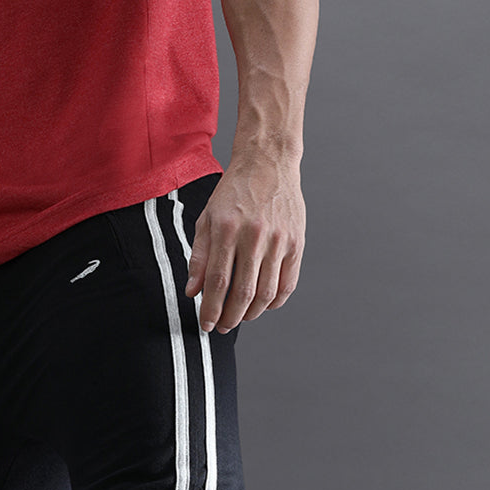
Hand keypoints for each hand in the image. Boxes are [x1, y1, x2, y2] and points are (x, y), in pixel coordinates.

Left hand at [184, 151, 305, 332]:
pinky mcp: (297, 242)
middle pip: (243, 292)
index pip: (218, 281)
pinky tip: (263, 305)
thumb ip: (199, 256)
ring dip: (251, 313)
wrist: (268, 163)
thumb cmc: (234, 192)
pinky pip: (288, 283)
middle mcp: (254, 235)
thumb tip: (193, 291)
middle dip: (230, 317)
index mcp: (227, 229)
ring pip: (267, 293)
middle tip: (221, 327)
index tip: (206, 324)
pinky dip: (275, 302)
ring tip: (240, 317)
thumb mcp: (207, 219)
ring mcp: (279, 240)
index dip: (211, 309)